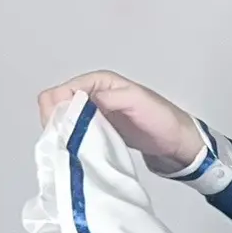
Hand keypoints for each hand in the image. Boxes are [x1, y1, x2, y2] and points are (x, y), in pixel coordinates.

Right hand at [35, 71, 203, 173]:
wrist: (176, 141)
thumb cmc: (162, 119)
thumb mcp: (138, 102)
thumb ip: (111, 98)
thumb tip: (85, 101)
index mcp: (99, 82)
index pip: (62, 91)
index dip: (56, 110)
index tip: (59, 130)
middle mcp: (92, 94)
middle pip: (56, 104)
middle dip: (55, 121)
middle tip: (62, 142)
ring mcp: (93, 112)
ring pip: (62, 119)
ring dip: (60, 132)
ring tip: (67, 148)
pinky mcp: (96, 129)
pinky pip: (73, 131)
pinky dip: (69, 140)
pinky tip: (73, 150)